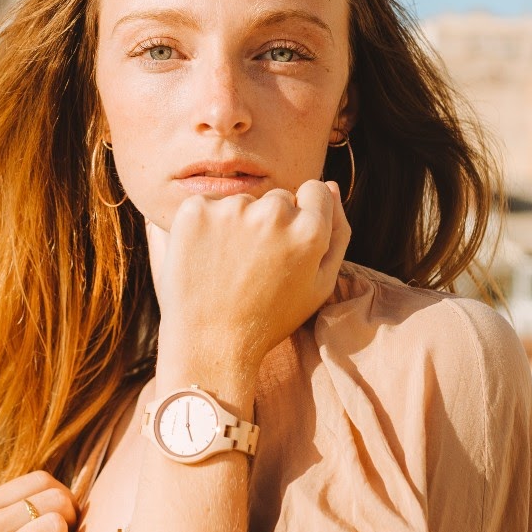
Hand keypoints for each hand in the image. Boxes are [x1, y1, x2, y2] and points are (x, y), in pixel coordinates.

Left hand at [147, 179, 349, 381]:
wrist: (210, 344)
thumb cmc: (270, 318)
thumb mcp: (319, 285)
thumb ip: (337, 232)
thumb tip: (332, 186)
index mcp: (310, 229)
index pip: (315, 190)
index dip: (302, 218)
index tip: (285, 246)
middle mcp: (273, 212)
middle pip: (277, 198)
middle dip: (270, 223)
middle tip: (254, 267)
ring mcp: (231, 208)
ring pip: (241, 202)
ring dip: (236, 224)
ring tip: (228, 268)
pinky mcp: (194, 210)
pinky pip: (207, 205)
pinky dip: (205, 226)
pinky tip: (206, 258)